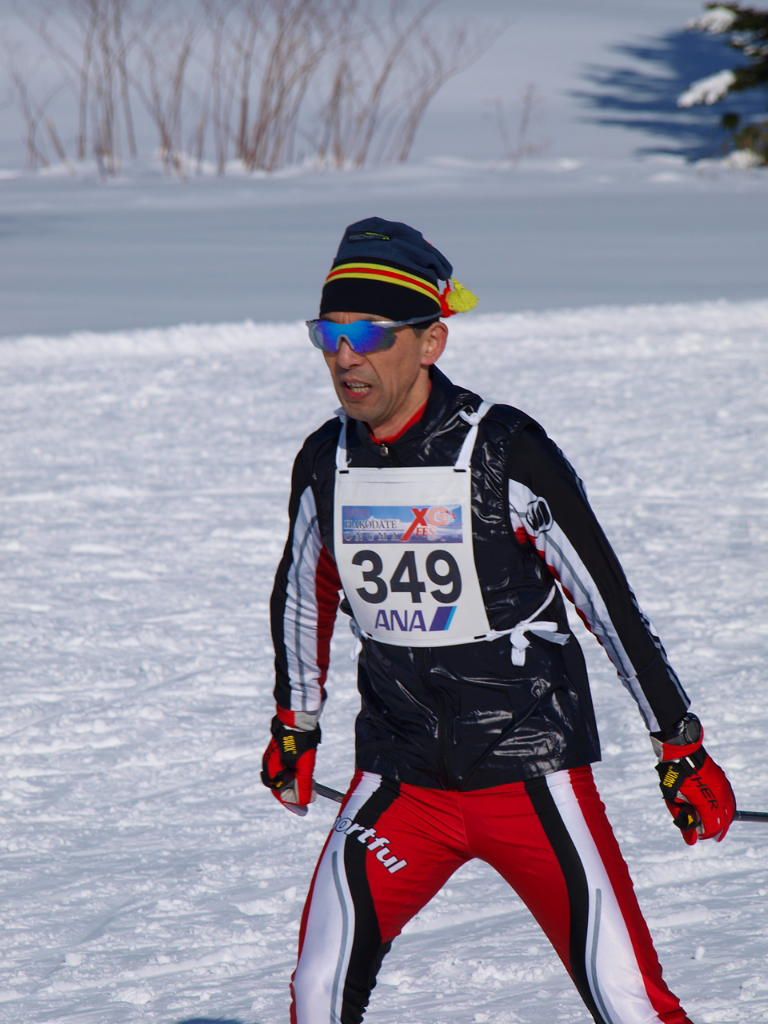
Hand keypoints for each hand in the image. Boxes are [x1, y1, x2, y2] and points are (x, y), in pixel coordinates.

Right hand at [261, 711, 320, 815]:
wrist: (299, 715)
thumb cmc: (300, 740)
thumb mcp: (304, 765)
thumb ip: (303, 785)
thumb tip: (305, 802)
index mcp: (272, 769)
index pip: (281, 793)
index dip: (293, 803)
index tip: (304, 810)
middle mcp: (270, 763)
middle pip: (282, 785)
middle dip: (295, 793)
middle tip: (310, 796)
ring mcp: (275, 755)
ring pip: (285, 775)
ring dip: (296, 782)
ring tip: (310, 785)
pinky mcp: (281, 748)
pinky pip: (287, 765)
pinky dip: (296, 771)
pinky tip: (305, 769)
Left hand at [652, 713, 734, 844]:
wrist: (680, 750)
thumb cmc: (673, 774)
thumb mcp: (673, 800)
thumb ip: (683, 821)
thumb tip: (692, 841)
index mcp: (706, 802)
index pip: (712, 827)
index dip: (704, 834)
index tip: (695, 833)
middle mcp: (719, 796)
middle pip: (723, 821)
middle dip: (715, 829)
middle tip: (705, 832)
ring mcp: (723, 786)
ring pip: (729, 810)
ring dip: (722, 819)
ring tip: (714, 824)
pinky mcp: (723, 779)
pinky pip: (729, 798)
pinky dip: (725, 807)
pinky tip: (719, 809)